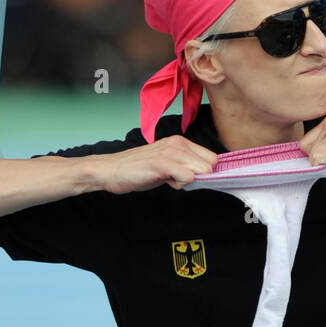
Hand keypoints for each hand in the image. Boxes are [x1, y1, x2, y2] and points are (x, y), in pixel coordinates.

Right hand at [94, 136, 218, 193]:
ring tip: (168, 178)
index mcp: (181, 141)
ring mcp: (171, 151)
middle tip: (177, 178)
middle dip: (198, 177)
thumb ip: (186, 165)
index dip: (205, 172)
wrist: (113, 170)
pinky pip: (188, 177)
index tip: (188, 177)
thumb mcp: (168, 163)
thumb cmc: (140, 169)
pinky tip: (164, 180)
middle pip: (211, 164)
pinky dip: (179, 185)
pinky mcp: (163, 163)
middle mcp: (178, 143)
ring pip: (202, 171)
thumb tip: (206, 175)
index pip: (212, 157)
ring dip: (187, 181)